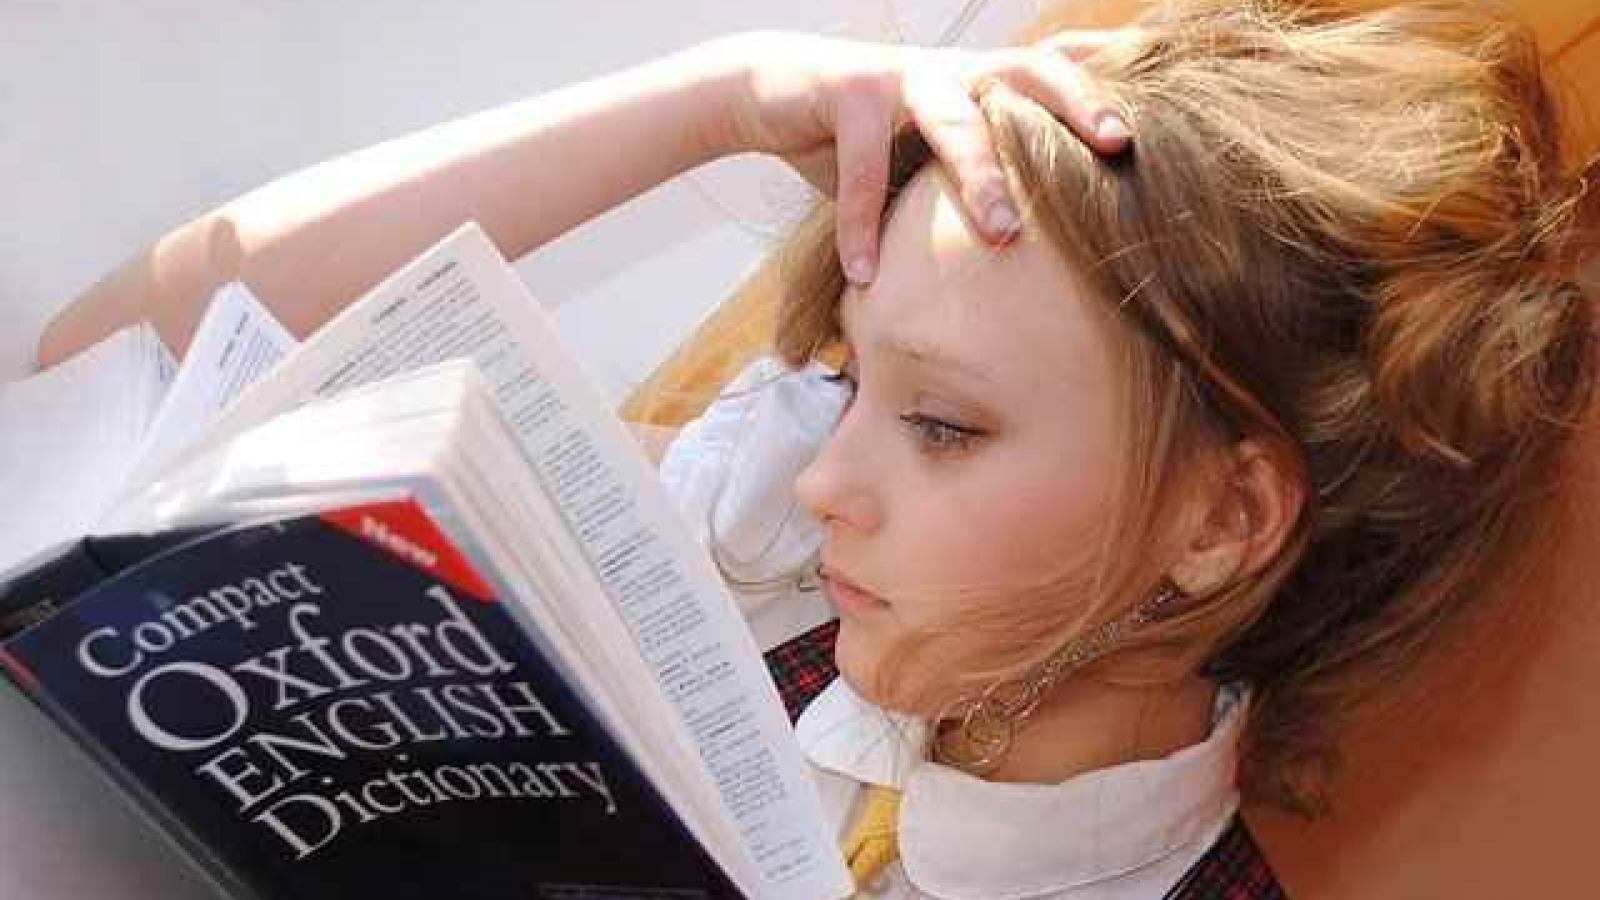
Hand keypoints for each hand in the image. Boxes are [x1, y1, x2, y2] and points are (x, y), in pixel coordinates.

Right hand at [710, 30, 1133, 284]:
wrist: (770, 93)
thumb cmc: (862, 138)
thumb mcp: (924, 151)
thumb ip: (973, 174)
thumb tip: (1029, 248)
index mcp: (980, 82)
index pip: (1055, 71)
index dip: (1107, 80)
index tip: (1156, 111)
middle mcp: (950, 70)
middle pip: (1027, 74)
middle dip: (1075, 105)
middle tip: (1116, 145)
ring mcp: (900, 75)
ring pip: (954, 120)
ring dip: (980, 177)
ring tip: (1004, 234)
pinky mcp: (847, 91)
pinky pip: (859, 168)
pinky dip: (860, 227)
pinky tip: (865, 278)